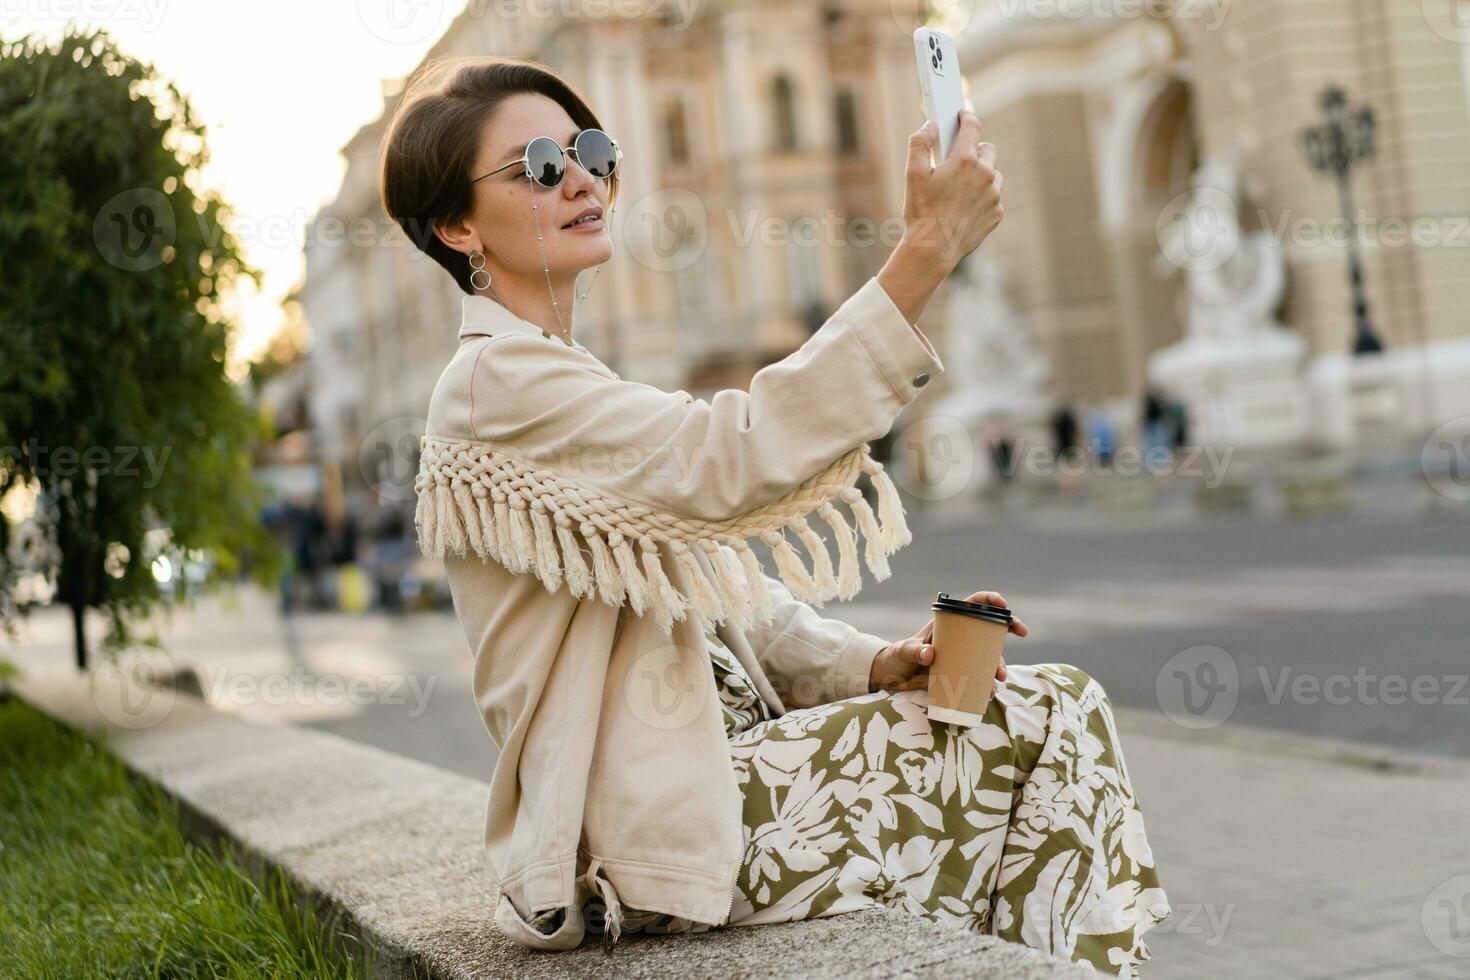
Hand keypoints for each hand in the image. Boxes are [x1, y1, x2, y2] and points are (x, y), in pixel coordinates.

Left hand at [867, 591, 1028, 693]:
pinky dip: (987, 684)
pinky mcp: (961, 673)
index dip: (990, 600)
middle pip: (989, 629)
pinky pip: (980, 676)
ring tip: (998, 680)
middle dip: (1007, 632)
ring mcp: (962, 655)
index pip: (974, 604)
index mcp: (948, 623)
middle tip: (1019, 634)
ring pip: (988, 655)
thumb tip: (930, 654)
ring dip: (997, 666)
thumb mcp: (904, 651)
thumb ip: (914, 651)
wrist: (893, 678)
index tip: (1003, 604)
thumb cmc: (898, 657)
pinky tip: (989, 693)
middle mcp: (960, 637)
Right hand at [894, 109, 1003, 276]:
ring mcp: (994, 194)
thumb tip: (930, 126)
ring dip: (980, 175)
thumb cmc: (921, 212)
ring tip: (960, 188)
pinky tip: (964, 208)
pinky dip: (982, 198)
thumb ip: (919, 143)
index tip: (962, 115)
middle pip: (987, 148)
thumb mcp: (912, 175)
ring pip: (993, 174)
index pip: (972, 126)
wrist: (933, 250)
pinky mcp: (997, 213)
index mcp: (964, 160)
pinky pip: (993, 197)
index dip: (966, 117)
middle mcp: (985, 174)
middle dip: (974, 149)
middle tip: (958, 159)